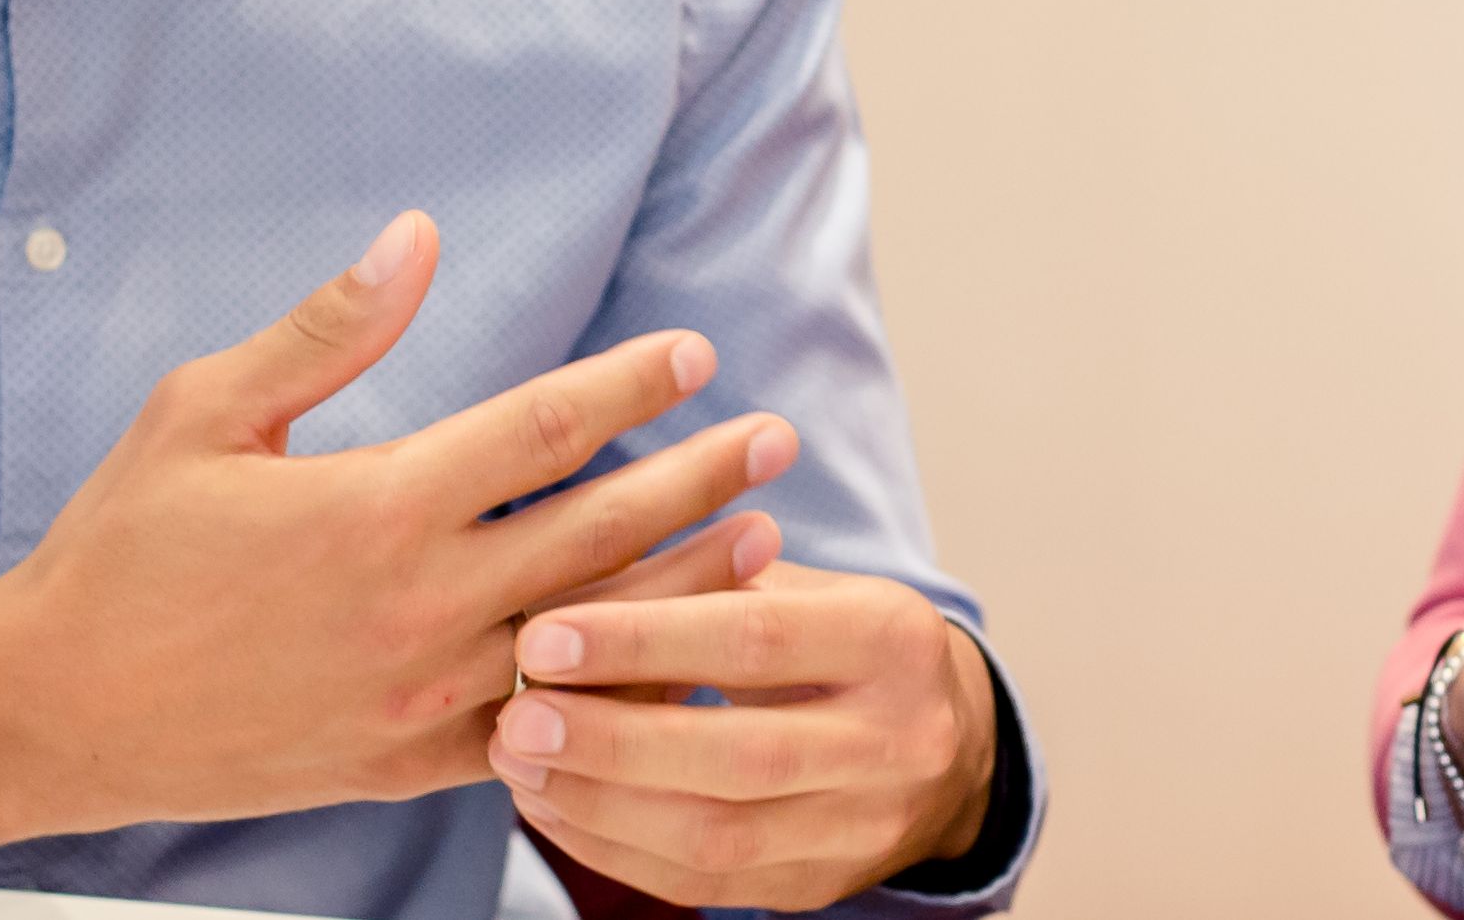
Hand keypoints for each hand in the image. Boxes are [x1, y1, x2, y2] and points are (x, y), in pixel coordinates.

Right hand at [0, 211, 794, 846]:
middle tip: (776, 437)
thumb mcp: (204, 412)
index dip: (629, 387)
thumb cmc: (122, 548)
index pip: (541, 433)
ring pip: (590, 634)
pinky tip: (679, 662)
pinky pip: (546, 730)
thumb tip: (417, 235)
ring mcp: (421, 695)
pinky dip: (619, 694)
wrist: (53, 713)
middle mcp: (416, 605)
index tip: (697, 354)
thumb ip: (328, 328)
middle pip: (597, 530)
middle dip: (699, 477)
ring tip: (764, 535)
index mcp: (373, 508)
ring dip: (686, 583)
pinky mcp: (411, 764)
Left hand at [492, 560, 1000, 909]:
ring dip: (599, 802)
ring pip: (717, 835)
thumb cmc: (843, 645)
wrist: (945, 746)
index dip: (643, 641)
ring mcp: (864, 826)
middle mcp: (896, 740)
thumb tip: (572, 577)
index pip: (758, 641)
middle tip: (518, 717)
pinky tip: (556, 806)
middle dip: (613, 739)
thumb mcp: (806, 589)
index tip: (545, 636)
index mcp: (893, 639)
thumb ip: (708, 582)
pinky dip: (614, 849)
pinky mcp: (821, 886)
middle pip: (740, 755)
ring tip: (520, 763)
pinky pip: (704, 884)